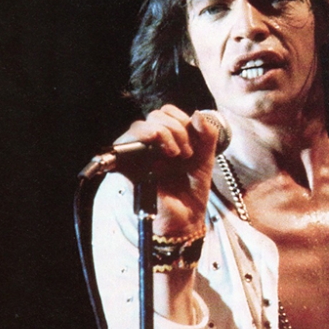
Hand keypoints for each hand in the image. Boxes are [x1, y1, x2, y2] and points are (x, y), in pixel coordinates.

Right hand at [116, 105, 218, 234]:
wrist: (188, 215)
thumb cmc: (193, 188)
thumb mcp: (206, 157)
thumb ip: (207, 134)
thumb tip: (198, 113)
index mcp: (167, 139)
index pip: (165, 112)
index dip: (181, 119)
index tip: (194, 142)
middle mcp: (150, 145)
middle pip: (153, 115)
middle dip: (175, 129)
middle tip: (186, 153)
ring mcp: (138, 156)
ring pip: (139, 126)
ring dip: (163, 133)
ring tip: (176, 155)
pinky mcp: (128, 169)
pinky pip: (122, 147)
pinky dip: (141, 140)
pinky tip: (159, 152)